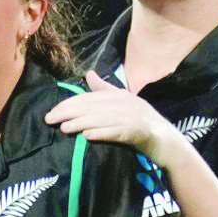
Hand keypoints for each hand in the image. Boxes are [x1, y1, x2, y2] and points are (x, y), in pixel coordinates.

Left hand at [43, 71, 180, 164]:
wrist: (167, 142)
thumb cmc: (142, 124)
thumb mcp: (124, 103)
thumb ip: (105, 90)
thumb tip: (88, 74)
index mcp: (120, 95)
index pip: (89, 98)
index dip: (69, 104)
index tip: (52, 112)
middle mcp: (125, 104)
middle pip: (92, 106)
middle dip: (69, 112)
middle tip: (50, 119)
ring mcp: (131, 118)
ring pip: (101, 119)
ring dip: (81, 123)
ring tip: (64, 128)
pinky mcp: (137, 133)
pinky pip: (115, 132)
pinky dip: (100, 133)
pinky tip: (87, 136)